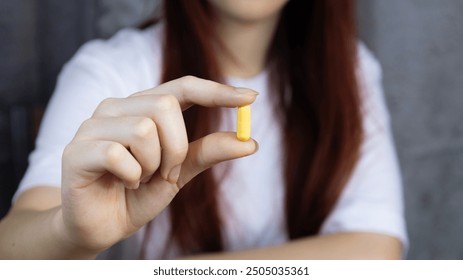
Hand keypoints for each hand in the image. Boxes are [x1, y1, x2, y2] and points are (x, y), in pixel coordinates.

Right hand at [60, 76, 257, 252]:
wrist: (100, 226)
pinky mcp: (77, 150)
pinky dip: (131, 177)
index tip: (252, 98)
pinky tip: (122, 184)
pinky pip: (118, 155)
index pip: (184, 87)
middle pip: (165, 106)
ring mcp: (93, 125)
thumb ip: (207, 153)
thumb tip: (250, 141)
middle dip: (176, 148)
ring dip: (152, 165)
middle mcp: (117, 108)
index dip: (217, 91)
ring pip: (144, 129)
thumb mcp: (180, 173)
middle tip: (165, 173)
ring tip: (139, 179)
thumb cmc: (137, 195)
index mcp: (142, 107)